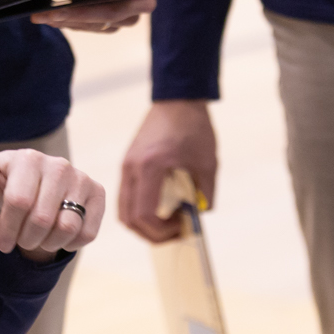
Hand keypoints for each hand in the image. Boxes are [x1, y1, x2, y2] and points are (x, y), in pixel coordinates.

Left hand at [0, 127, 104, 260]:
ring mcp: (82, 178)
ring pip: (66, 229)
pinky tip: (60, 233)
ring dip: (48, 243)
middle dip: (27, 239)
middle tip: (22, 239)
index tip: (2, 244)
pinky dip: (70, 243)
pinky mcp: (98, 194)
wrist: (37, 193)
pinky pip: (85, 234)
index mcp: (28, 158)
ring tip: (39, 236)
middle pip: (42, 220)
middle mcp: (59, 164)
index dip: (8, 230)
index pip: (18, 203)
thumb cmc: (6, 186)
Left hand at [31, 0, 159, 33]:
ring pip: (100, 24)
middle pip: (111, 14)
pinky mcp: (114, 23)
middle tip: (50, 15)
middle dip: (78, 15)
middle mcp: (144, 2)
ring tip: (44, 17)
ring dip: (71, 22)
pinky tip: (53, 19)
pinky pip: (93, 27)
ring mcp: (130, 15)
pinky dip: (73, 24)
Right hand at [118, 100, 215, 243]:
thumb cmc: (194, 127)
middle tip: (174, 233)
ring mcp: (126, 166)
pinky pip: (127, 198)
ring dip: (144, 224)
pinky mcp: (127, 164)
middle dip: (151, 234)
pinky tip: (161, 208)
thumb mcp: (208, 163)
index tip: (182, 225)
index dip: (161, 230)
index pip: (144, 214)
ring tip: (167, 223)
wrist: (177, 99)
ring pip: (124, 210)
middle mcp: (131, 168)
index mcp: (150, 167)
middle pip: (129, 218)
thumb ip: (205, 194)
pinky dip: (140, 211)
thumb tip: (199, 216)